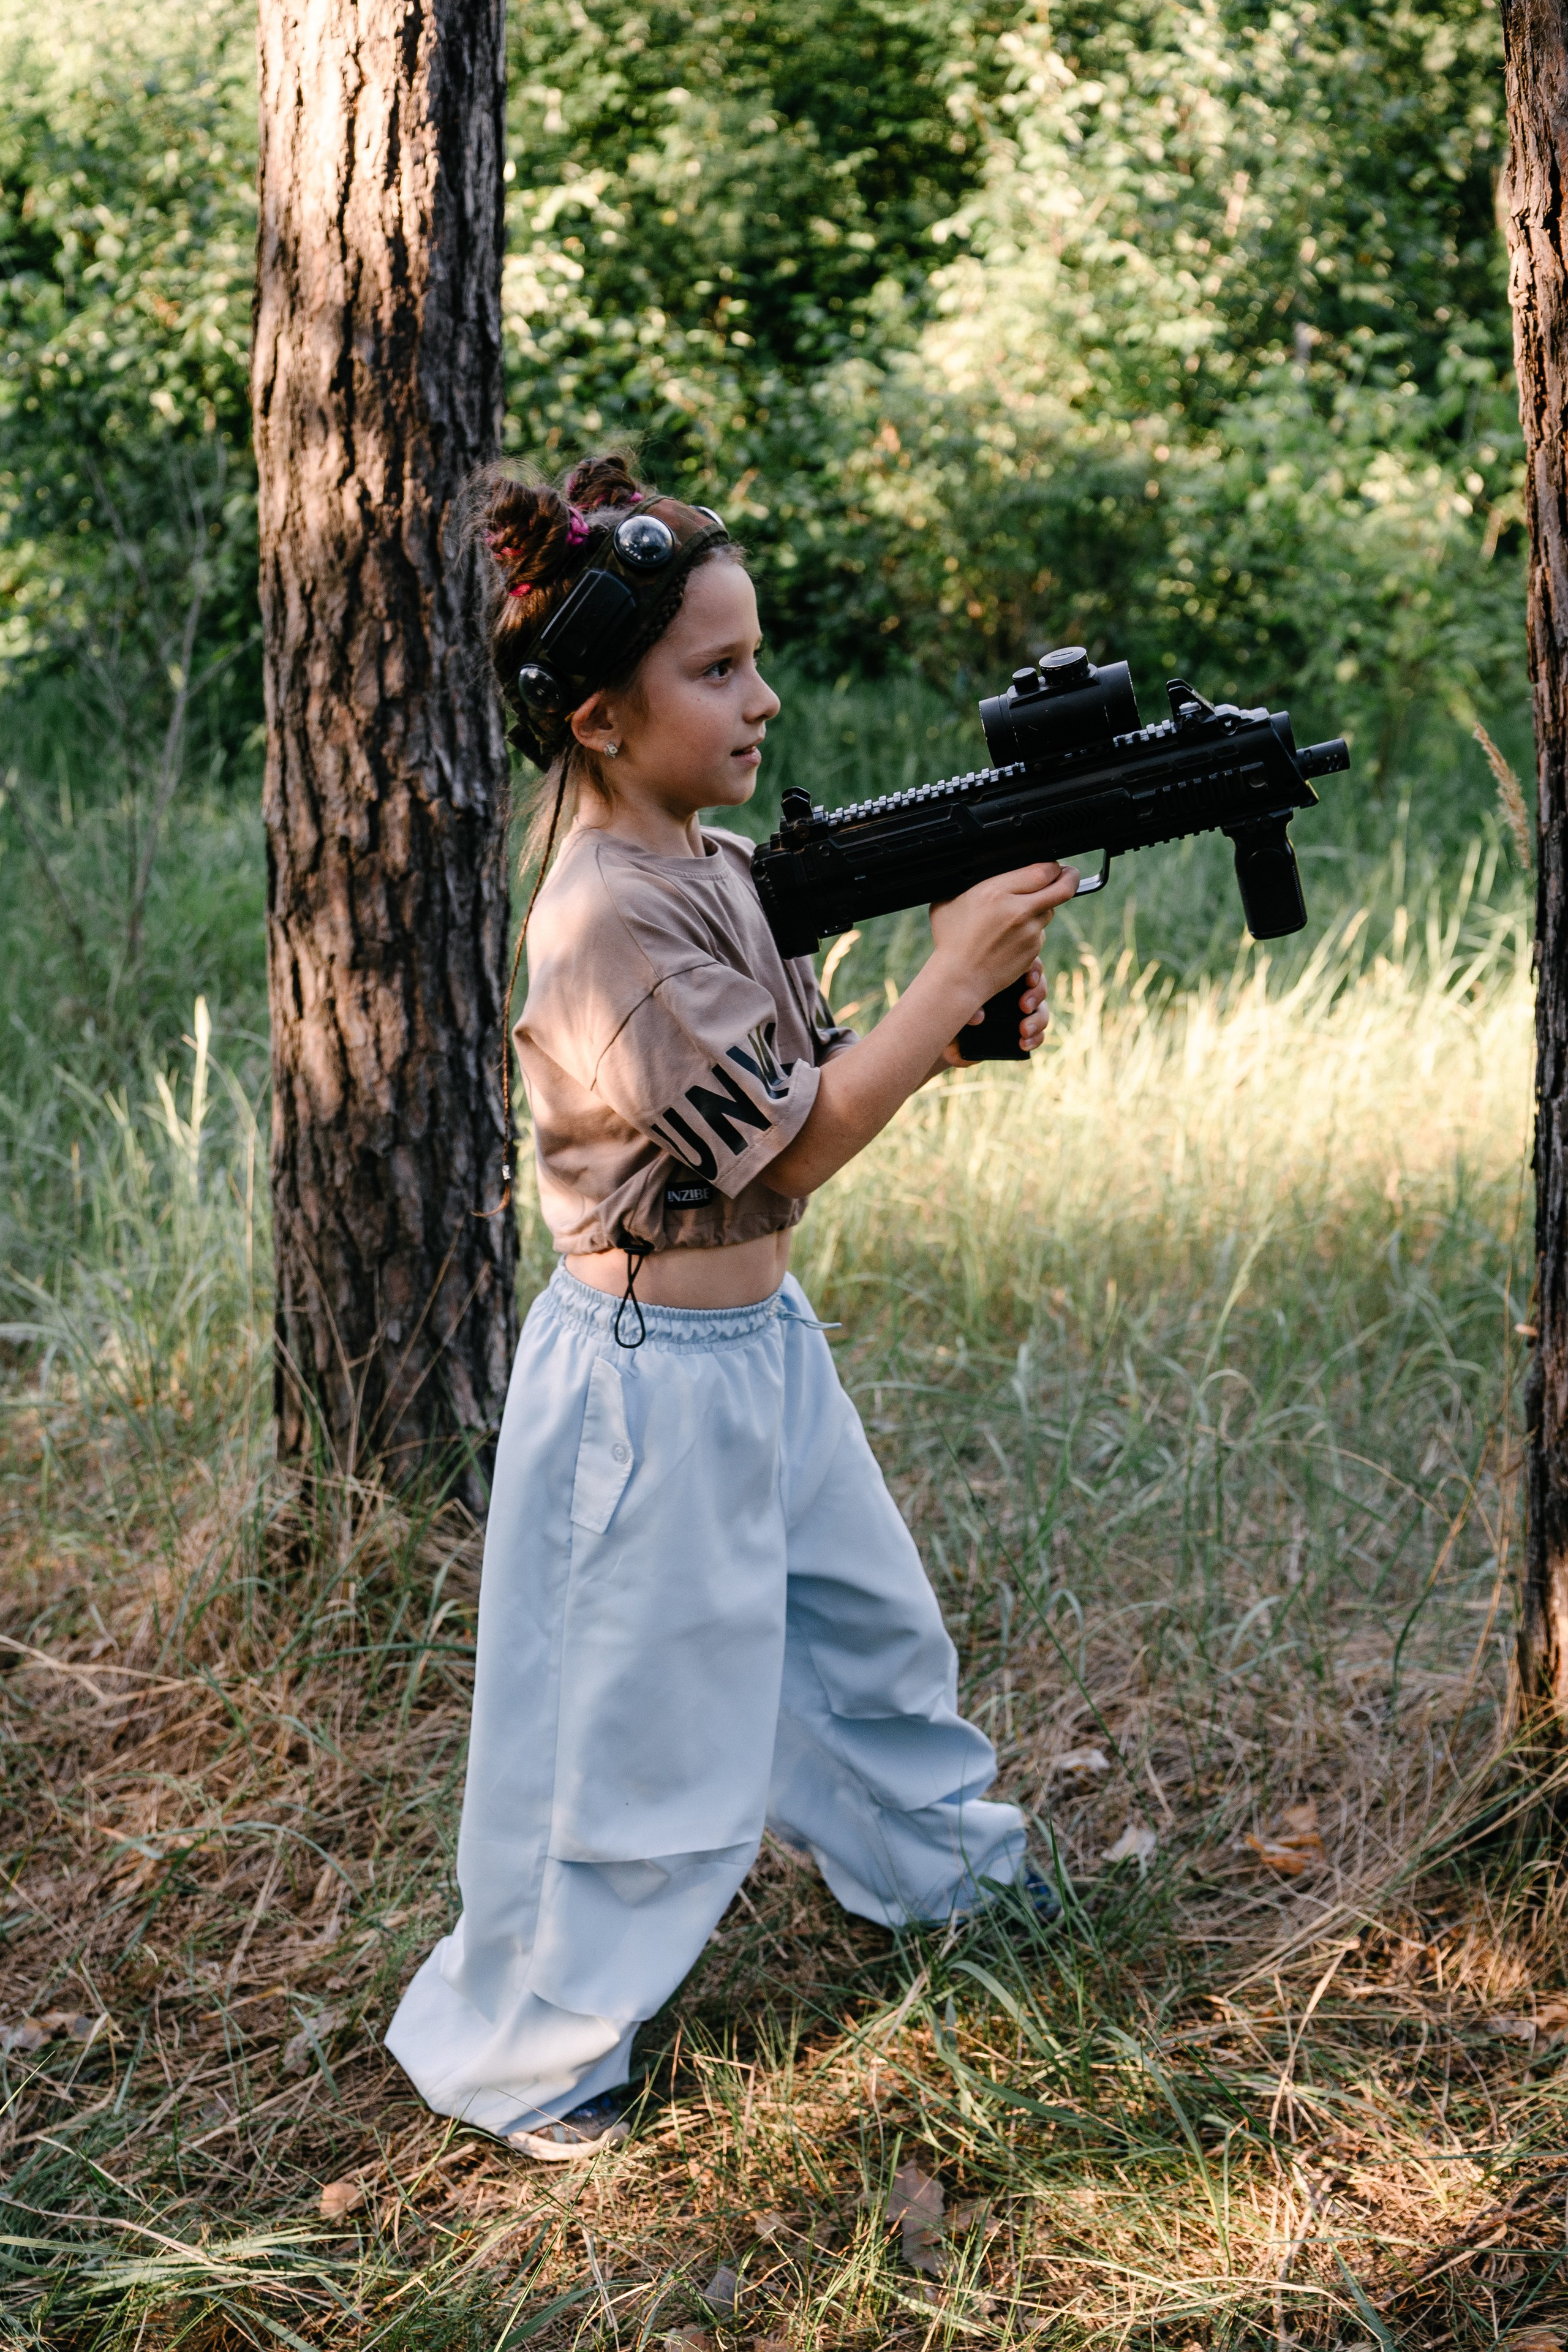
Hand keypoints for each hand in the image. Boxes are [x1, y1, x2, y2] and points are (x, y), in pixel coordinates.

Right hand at [929, 861, 1077, 1008]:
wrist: (958, 978)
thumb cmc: (950, 939)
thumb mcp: (950, 899)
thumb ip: (971, 881)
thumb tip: (986, 866)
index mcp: (997, 891)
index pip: (1043, 870)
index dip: (1053, 866)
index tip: (1052, 866)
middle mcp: (1018, 910)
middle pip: (1062, 889)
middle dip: (1069, 879)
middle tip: (1068, 874)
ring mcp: (1029, 933)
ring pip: (1050, 911)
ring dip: (1043, 906)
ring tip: (1022, 909)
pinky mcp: (1033, 951)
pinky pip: (1040, 934)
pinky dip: (1031, 930)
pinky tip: (1011, 935)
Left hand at [944, 957, 1048, 1065]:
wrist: (947, 1035)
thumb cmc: (949, 1013)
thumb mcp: (951, 1010)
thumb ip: (963, 1011)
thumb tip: (977, 1017)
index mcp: (999, 974)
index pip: (1024, 963)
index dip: (1033, 969)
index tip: (1028, 980)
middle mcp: (1013, 989)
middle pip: (1038, 984)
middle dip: (1036, 994)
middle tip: (1024, 1007)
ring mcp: (1020, 1010)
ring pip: (1041, 1009)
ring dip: (1038, 1020)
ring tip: (1024, 1031)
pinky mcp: (1023, 1030)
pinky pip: (1038, 1032)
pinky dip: (1036, 1038)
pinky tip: (1024, 1044)